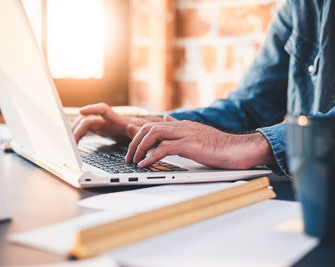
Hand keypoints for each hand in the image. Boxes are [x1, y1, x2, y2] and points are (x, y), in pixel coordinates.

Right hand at [72, 103, 162, 142]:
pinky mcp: (96, 126)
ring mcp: (99, 121)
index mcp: (115, 118)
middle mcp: (105, 118)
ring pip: (82, 123)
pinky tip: (72, 142)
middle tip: (70, 140)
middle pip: (87, 119)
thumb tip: (131, 127)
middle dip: (77, 128)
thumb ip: (136, 131)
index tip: (81, 112)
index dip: (92, 109)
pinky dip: (77, 134)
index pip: (102, 109)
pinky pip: (83, 128)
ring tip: (68, 143)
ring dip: (74, 131)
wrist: (134, 129)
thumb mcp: (139, 132)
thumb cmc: (137, 131)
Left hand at [125, 115, 274, 168]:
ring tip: (134, 161)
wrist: (240, 149)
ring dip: (140, 148)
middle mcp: (182, 127)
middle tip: (129, 157)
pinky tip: (146, 164)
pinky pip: (165, 148)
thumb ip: (180, 128)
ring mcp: (186, 134)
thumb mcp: (196, 134)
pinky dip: (152, 156)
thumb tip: (167, 119)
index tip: (129, 143)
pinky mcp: (191, 145)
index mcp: (182, 125)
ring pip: (154, 134)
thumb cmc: (220, 146)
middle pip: (149, 128)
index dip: (138, 133)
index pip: (154, 124)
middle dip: (135, 142)